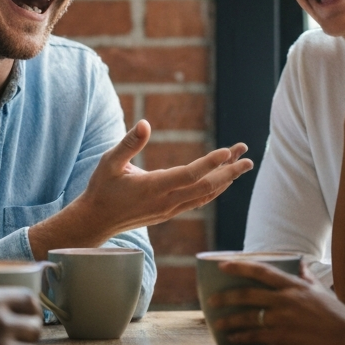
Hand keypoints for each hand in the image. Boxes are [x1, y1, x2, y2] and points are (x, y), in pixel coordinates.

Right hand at [29, 120, 253, 256]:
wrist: (96, 220)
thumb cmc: (101, 188)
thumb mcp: (109, 162)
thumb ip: (128, 143)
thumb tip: (145, 124)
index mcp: (153, 187)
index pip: (189, 175)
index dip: (210, 163)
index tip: (228, 151)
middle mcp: (166, 201)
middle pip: (206, 187)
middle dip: (229, 171)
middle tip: (248, 156)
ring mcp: (169, 209)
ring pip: (205, 196)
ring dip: (225, 180)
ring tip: (241, 164)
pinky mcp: (169, 212)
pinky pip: (198, 201)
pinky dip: (213, 189)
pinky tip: (222, 180)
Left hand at [210, 260, 344, 344]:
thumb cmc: (338, 316)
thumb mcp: (322, 292)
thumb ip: (308, 278)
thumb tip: (301, 263)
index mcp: (293, 285)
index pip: (261, 270)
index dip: (239, 266)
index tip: (221, 265)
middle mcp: (285, 299)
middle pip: (247, 293)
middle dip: (225, 296)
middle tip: (210, 300)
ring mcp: (284, 318)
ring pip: (248, 316)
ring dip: (229, 319)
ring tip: (217, 323)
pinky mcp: (285, 337)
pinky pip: (256, 335)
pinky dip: (242, 336)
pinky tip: (233, 338)